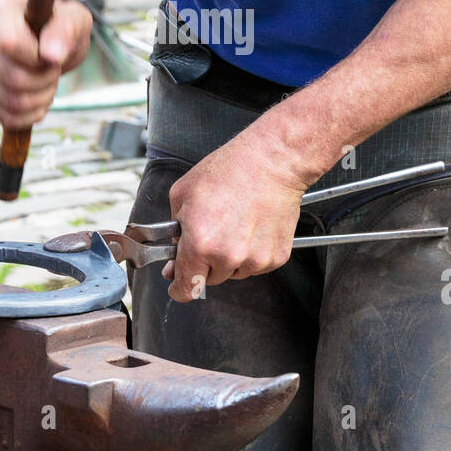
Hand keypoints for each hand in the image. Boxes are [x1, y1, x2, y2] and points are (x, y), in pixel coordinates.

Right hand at [0, 0, 91, 127]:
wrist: (47, 40)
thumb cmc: (61, 26)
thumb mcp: (75, 20)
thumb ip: (65, 31)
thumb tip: (51, 55)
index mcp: (1, 10)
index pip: (10, 45)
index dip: (38, 59)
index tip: (52, 55)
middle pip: (12, 77)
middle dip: (45, 81)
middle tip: (54, 70)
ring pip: (9, 100)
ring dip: (40, 100)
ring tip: (47, 84)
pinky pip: (2, 115)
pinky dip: (27, 115)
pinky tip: (36, 99)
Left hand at [163, 130, 307, 301]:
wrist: (272, 162)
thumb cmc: (229, 170)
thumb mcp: (182, 193)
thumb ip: (174, 230)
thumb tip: (175, 254)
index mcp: (200, 244)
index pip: (186, 288)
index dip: (179, 289)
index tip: (178, 286)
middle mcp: (228, 257)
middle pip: (210, 279)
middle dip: (205, 262)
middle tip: (210, 233)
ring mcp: (255, 259)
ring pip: (234, 272)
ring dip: (229, 258)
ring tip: (234, 224)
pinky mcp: (276, 256)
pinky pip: (256, 265)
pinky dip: (251, 253)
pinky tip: (252, 227)